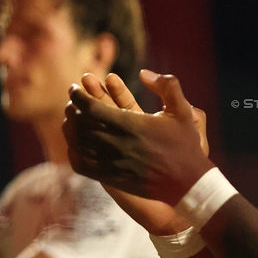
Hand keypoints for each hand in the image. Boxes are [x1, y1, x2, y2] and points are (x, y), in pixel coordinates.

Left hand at [70, 73, 192, 235]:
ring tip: (71, 119)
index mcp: (132, 126)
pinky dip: (73, 151)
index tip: (74, 87)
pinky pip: (81, 165)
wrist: (188, 184)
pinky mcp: (111, 179)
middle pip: (79, 124)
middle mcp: (118, 145)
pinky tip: (76, 143)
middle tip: (72, 101)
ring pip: (77, 144)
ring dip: (70, 129)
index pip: (90, 107)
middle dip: (72, 109)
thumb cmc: (186, 146)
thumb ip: (168, 85)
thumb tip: (144, 73)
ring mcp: (112, 164)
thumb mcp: (184, 111)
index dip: (77, 95)